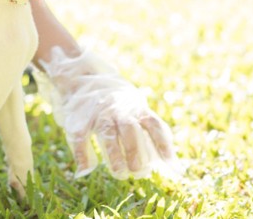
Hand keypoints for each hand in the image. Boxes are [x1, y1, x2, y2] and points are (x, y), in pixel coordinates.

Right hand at [34, 47, 179, 179]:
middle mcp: (118, 108)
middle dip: (136, 152)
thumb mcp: (135, 106)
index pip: (153, 124)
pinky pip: (80, 137)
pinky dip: (82, 154)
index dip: (163, 144)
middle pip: (129, 130)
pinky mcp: (79, 117)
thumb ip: (149, 130)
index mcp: (135, 107)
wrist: (81, 77)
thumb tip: (174, 166)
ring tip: (120, 173)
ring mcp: (98, 112)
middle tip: (139, 171)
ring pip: (107, 134)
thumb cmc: (116, 102)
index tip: (171, 164)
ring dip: (114, 156)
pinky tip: (86, 169)